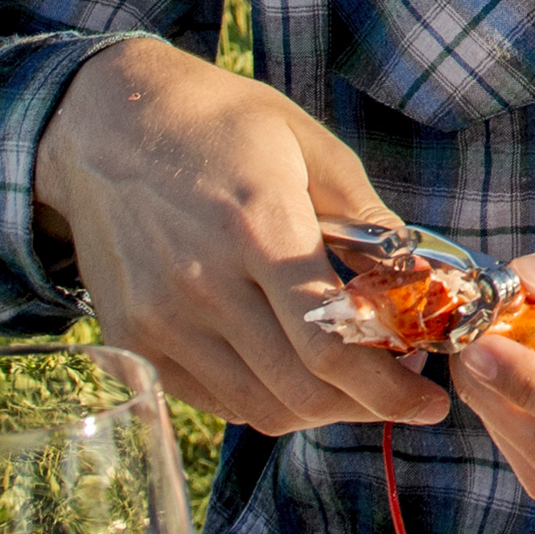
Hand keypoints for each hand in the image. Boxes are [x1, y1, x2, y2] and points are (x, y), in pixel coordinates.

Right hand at [30, 36, 446, 434]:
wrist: (104, 124)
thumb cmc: (218, 125)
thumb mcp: (309, 145)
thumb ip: (368, 217)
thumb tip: (421, 279)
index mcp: (258, 228)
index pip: (330, 345)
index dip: (389, 389)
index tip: (430, 401)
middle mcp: (203, 284)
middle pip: (300, 390)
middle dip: (366, 406)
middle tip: (401, 392)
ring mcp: (160, 319)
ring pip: (258, 407)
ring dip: (318, 409)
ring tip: (350, 382)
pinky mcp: (132, 339)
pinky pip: (213, 400)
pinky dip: (263, 399)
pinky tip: (290, 368)